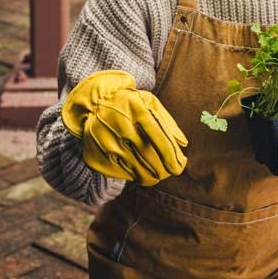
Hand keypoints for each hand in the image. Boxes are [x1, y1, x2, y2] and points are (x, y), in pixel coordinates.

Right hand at [61, 70, 188, 185]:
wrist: (93, 103)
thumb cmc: (129, 104)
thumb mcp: (149, 103)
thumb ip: (167, 122)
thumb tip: (183, 144)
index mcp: (136, 110)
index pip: (160, 139)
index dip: (172, 157)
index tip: (179, 167)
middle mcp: (120, 127)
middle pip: (151, 159)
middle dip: (165, 169)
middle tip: (170, 170)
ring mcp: (106, 144)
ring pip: (139, 172)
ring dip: (153, 175)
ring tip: (158, 171)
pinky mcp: (97, 158)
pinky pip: (124, 175)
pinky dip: (135, 175)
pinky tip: (138, 167)